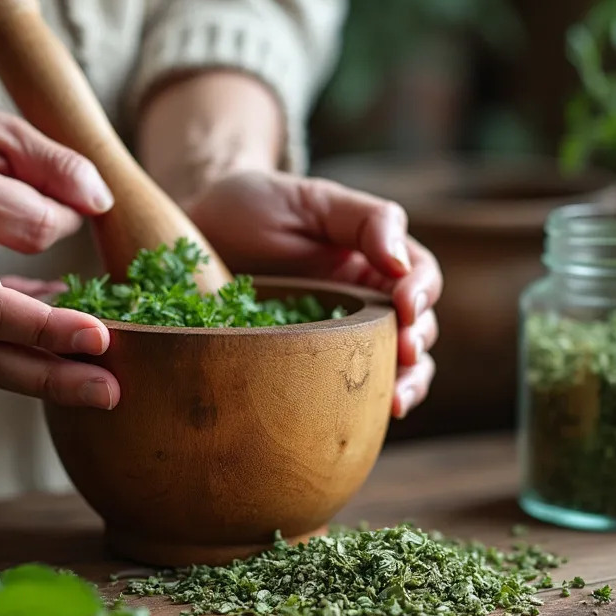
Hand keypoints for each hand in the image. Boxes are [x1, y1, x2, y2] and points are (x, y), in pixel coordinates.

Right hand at [0, 86, 120, 408]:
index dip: (68, 224)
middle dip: (53, 347)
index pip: (29, 228)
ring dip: (38, 379)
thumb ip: (51, 159)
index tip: (83, 211)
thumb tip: (101, 202)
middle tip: (111, 373)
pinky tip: (62, 356)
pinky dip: (17, 357)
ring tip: (100, 391)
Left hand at [186, 170, 441, 417]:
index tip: (405, 305)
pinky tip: (372, 416)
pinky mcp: (308, 367)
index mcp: (374, 257)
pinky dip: (368, 406)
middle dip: (416, 344)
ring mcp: (339, 338)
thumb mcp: (311, 200)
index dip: (422, 292)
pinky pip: (348, 391)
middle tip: (402, 353)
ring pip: (395, 366)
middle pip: (417, 327)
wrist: (193, 233)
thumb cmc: (253, 207)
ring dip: (406, 384)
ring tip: (396, 400)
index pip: (420, 276)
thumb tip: (401, 263)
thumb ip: (366, 220)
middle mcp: (365, 301)